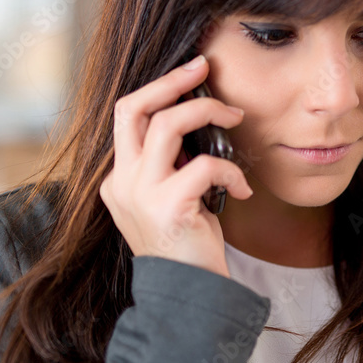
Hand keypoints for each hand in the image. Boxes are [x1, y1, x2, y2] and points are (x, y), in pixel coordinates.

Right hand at [100, 55, 252, 276]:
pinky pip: (205, 165)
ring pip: (167, 125)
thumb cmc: (188, 244)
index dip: (160, 88)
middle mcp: (121, 182)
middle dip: (171, 80)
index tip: (193, 71)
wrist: (188, 296)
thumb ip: (173, 164)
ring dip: (207, 112)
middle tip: (204, 67)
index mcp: (119, 178)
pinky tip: (243, 189)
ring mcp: (139, 194)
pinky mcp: (167, 207)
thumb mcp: (173, 197)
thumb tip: (201, 118)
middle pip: (133, 109)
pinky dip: (231, 169)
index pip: (129, 116)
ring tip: (236, 119)